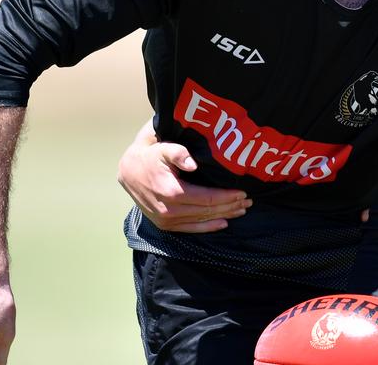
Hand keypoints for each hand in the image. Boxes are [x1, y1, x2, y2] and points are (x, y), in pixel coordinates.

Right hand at [118, 119, 250, 232]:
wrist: (128, 172)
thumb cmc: (150, 156)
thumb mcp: (163, 148)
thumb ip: (179, 153)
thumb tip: (193, 163)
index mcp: (172, 192)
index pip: (207, 198)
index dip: (227, 196)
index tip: (243, 192)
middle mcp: (169, 210)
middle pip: (208, 210)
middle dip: (230, 206)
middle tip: (249, 201)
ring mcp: (166, 220)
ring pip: (202, 220)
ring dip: (224, 216)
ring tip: (241, 210)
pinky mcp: (164, 225)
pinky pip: (190, 229)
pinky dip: (208, 227)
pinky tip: (223, 223)